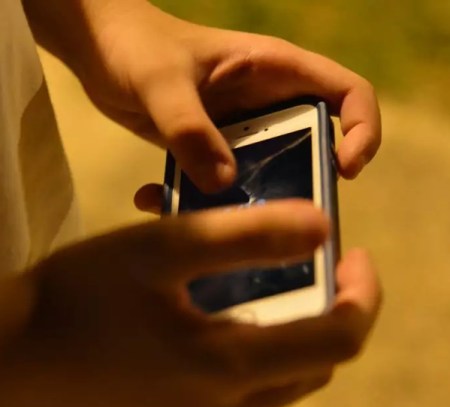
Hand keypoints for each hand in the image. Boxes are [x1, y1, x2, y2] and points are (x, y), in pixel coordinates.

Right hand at [0, 200, 379, 406]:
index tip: (356, 254)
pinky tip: (222, 320)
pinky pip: (238, 393)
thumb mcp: (163, 246)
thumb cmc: (80, 291)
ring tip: (272, 286)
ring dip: (292, 333)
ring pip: (278, 381)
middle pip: (313, 364)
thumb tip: (321, 226)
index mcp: (227, 366)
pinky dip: (253, 354)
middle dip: (330, 312)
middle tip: (316, 266)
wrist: (8, 355)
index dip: (362, 296)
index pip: (339, 341)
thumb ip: (247, 236)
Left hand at [68, 0, 380, 191]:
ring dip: (257, 201)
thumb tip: (224, 183)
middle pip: (317, 146)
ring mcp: (243, 130)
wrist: (104, 51)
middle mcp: (269, 103)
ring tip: (225, 224)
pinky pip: (230, 181)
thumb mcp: (160, 81)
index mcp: (276, 71)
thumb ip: (189, 128)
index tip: (345, 169)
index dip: (364, 130)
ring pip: (272, 172)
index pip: (350, 94)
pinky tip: (170, 206)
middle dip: (309, 182)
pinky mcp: (215, 150)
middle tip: (283, 214)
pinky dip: (210, 199)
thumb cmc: (135, 46)